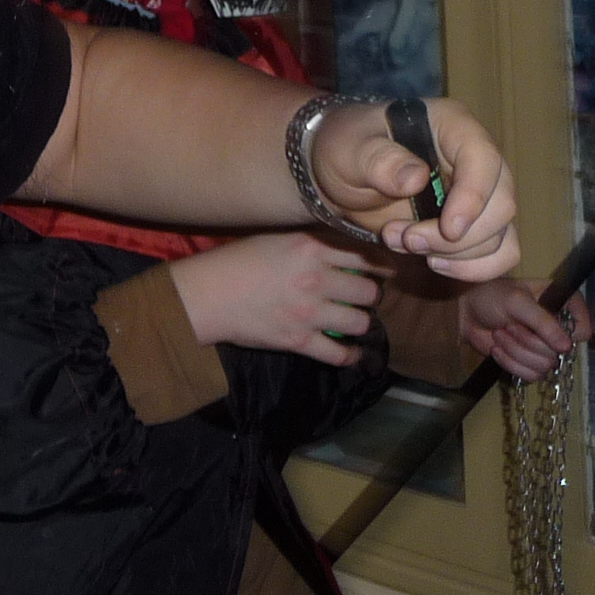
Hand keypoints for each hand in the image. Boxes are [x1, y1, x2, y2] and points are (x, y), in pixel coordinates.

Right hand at [167, 230, 388, 367]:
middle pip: (369, 292)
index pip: (364, 254)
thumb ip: (312, 243)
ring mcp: (310, 312)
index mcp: (311, 248)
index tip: (386, 270)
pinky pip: (339, 354)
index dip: (381, 264)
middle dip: (371, 296)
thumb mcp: (277, 238)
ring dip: (361, 322)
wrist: (207, 295)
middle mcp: (316, 279)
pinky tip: (352, 352)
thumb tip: (343, 250)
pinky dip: (350, 356)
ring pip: (361, 322)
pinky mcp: (299, 340)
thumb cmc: (237, 261)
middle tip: (364, 297)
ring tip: (354, 320)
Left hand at [312, 98, 517, 280]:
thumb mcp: (349, 150)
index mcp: (451, 124)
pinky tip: (433, 262)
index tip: (448, 229)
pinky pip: (501, 253)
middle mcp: (476, 157)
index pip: (483, 158)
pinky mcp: (477, 223)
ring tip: (402, 242)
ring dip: (454, 254)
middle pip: (500, 205)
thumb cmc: (347, 150)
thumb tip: (416, 178)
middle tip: (404, 239)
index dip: (474, 196)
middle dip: (455, 237)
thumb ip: (378, 160)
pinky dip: (473, 268)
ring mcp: (481, 193)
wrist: (343, 176)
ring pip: (500, 234)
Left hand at [458, 279, 588, 381]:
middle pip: (558, 352)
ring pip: (544, 366)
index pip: (583, 328)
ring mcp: (543, 347)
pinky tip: (498, 349)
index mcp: (561, 304)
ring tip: (500, 334)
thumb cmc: (491, 297)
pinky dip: (510, 363)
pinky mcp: (529, 362)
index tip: (547, 329)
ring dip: (516, 351)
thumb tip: (566, 347)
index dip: (568, 333)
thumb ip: (542, 322)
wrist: (465, 313)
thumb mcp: (517, 302)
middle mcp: (557, 328)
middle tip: (509, 325)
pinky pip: (531, 375)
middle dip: (527, 341)